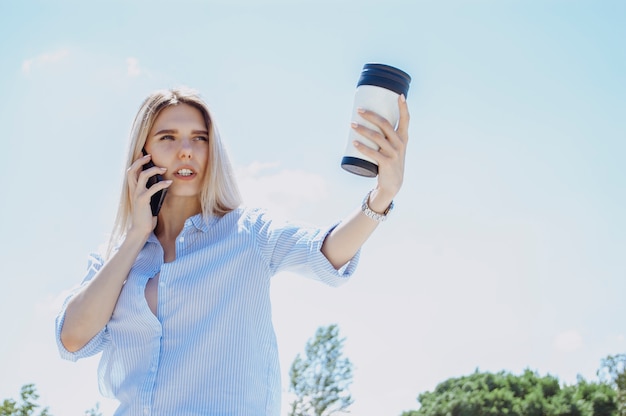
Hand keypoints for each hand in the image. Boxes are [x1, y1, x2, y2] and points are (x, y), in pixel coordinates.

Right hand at [126, 153, 171, 234]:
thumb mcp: (147, 201)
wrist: (140, 229)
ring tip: (164, 169)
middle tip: (150, 156)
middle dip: (140, 161)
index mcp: (132, 190)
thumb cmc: (145, 216)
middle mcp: (132, 190)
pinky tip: (170, 183)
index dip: (136, 162)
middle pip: (132, 170)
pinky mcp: (142, 200)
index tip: (144, 155)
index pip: (131, 172)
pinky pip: (153, 188)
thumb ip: (149, 192)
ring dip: (154, 169)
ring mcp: (137, 194)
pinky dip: (162, 184)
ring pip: (142, 175)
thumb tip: (160, 182)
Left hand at [351, 94, 409, 210]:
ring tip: (351, 125)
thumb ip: (385, 136)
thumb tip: (367, 122)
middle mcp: (400, 143)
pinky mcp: (386, 163)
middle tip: (359, 110)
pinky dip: (362, 147)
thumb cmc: (389, 161)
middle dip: (371, 115)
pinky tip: (354, 142)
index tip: (399, 95)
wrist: (392, 184)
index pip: (406, 119)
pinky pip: (373, 153)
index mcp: (403, 137)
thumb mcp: (392, 148)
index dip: (403, 107)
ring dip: (362, 129)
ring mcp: (394, 153)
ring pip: (377, 137)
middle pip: (385, 124)